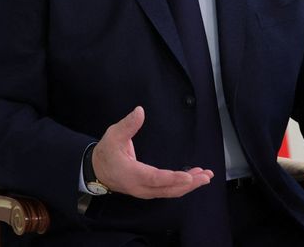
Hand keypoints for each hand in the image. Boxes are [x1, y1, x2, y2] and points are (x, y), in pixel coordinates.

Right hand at [92, 106, 213, 198]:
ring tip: (205, 176)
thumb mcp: (113, 135)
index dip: (172, 178)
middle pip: (168, 189)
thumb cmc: (106, 152)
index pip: (154, 178)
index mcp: (131, 174)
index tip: (188, 176)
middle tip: (206, 176)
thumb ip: (128, 125)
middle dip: (189, 184)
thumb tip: (140, 111)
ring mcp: (145, 191)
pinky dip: (182, 185)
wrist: (97, 171)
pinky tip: (192, 178)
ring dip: (188, 185)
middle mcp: (140, 187)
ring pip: (170, 192)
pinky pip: (168, 190)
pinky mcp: (149, 190)